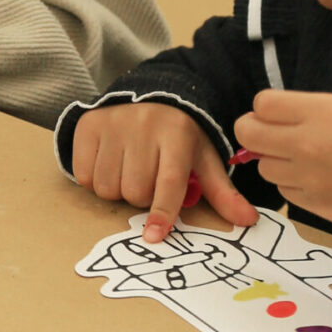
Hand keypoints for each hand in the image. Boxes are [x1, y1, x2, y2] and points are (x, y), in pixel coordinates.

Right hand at [71, 101, 259, 242]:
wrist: (150, 96)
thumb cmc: (180, 137)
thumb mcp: (203, 159)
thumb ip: (222, 192)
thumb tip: (248, 220)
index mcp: (177, 134)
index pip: (168, 181)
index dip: (162, 211)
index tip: (154, 236)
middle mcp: (143, 125)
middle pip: (134, 191)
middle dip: (141, 196)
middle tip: (148, 179)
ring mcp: (113, 123)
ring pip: (106, 186)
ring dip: (117, 189)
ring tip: (128, 169)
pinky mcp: (88, 124)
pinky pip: (83, 174)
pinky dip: (93, 177)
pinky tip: (108, 161)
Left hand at [233, 89, 331, 234]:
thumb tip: (312, 108)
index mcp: (321, 112)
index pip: (263, 104)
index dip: (268, 107)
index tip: (279, 111)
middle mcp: (306, 144)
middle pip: (249, 134)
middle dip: (256, 131)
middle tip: (272, 134)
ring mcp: (307, 178)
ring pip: (264, 167)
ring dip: (277, 161)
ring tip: (303, 160)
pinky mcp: (315, 206)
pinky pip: (287, 193)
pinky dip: (295, 185)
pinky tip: (318, 181)